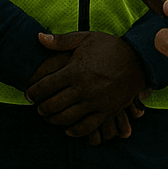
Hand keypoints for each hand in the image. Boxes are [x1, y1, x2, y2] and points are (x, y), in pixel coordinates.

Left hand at [25, 31, 147, 140]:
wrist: (139, 59)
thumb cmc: (110, 47)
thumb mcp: (85, 38)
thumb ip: (60, 41)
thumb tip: (38, 38)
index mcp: (75, 70)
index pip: (45, 86)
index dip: (33, 92)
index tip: (28, 94)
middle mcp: (83, 88)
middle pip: (53, 105)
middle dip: (41, 108)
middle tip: (37, 107)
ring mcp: (95, 102)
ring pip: (67, 118)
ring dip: (54, 120)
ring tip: (49, 117)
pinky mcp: (107, 111)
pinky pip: (87, 127)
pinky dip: (75, 131)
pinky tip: (67, 129)